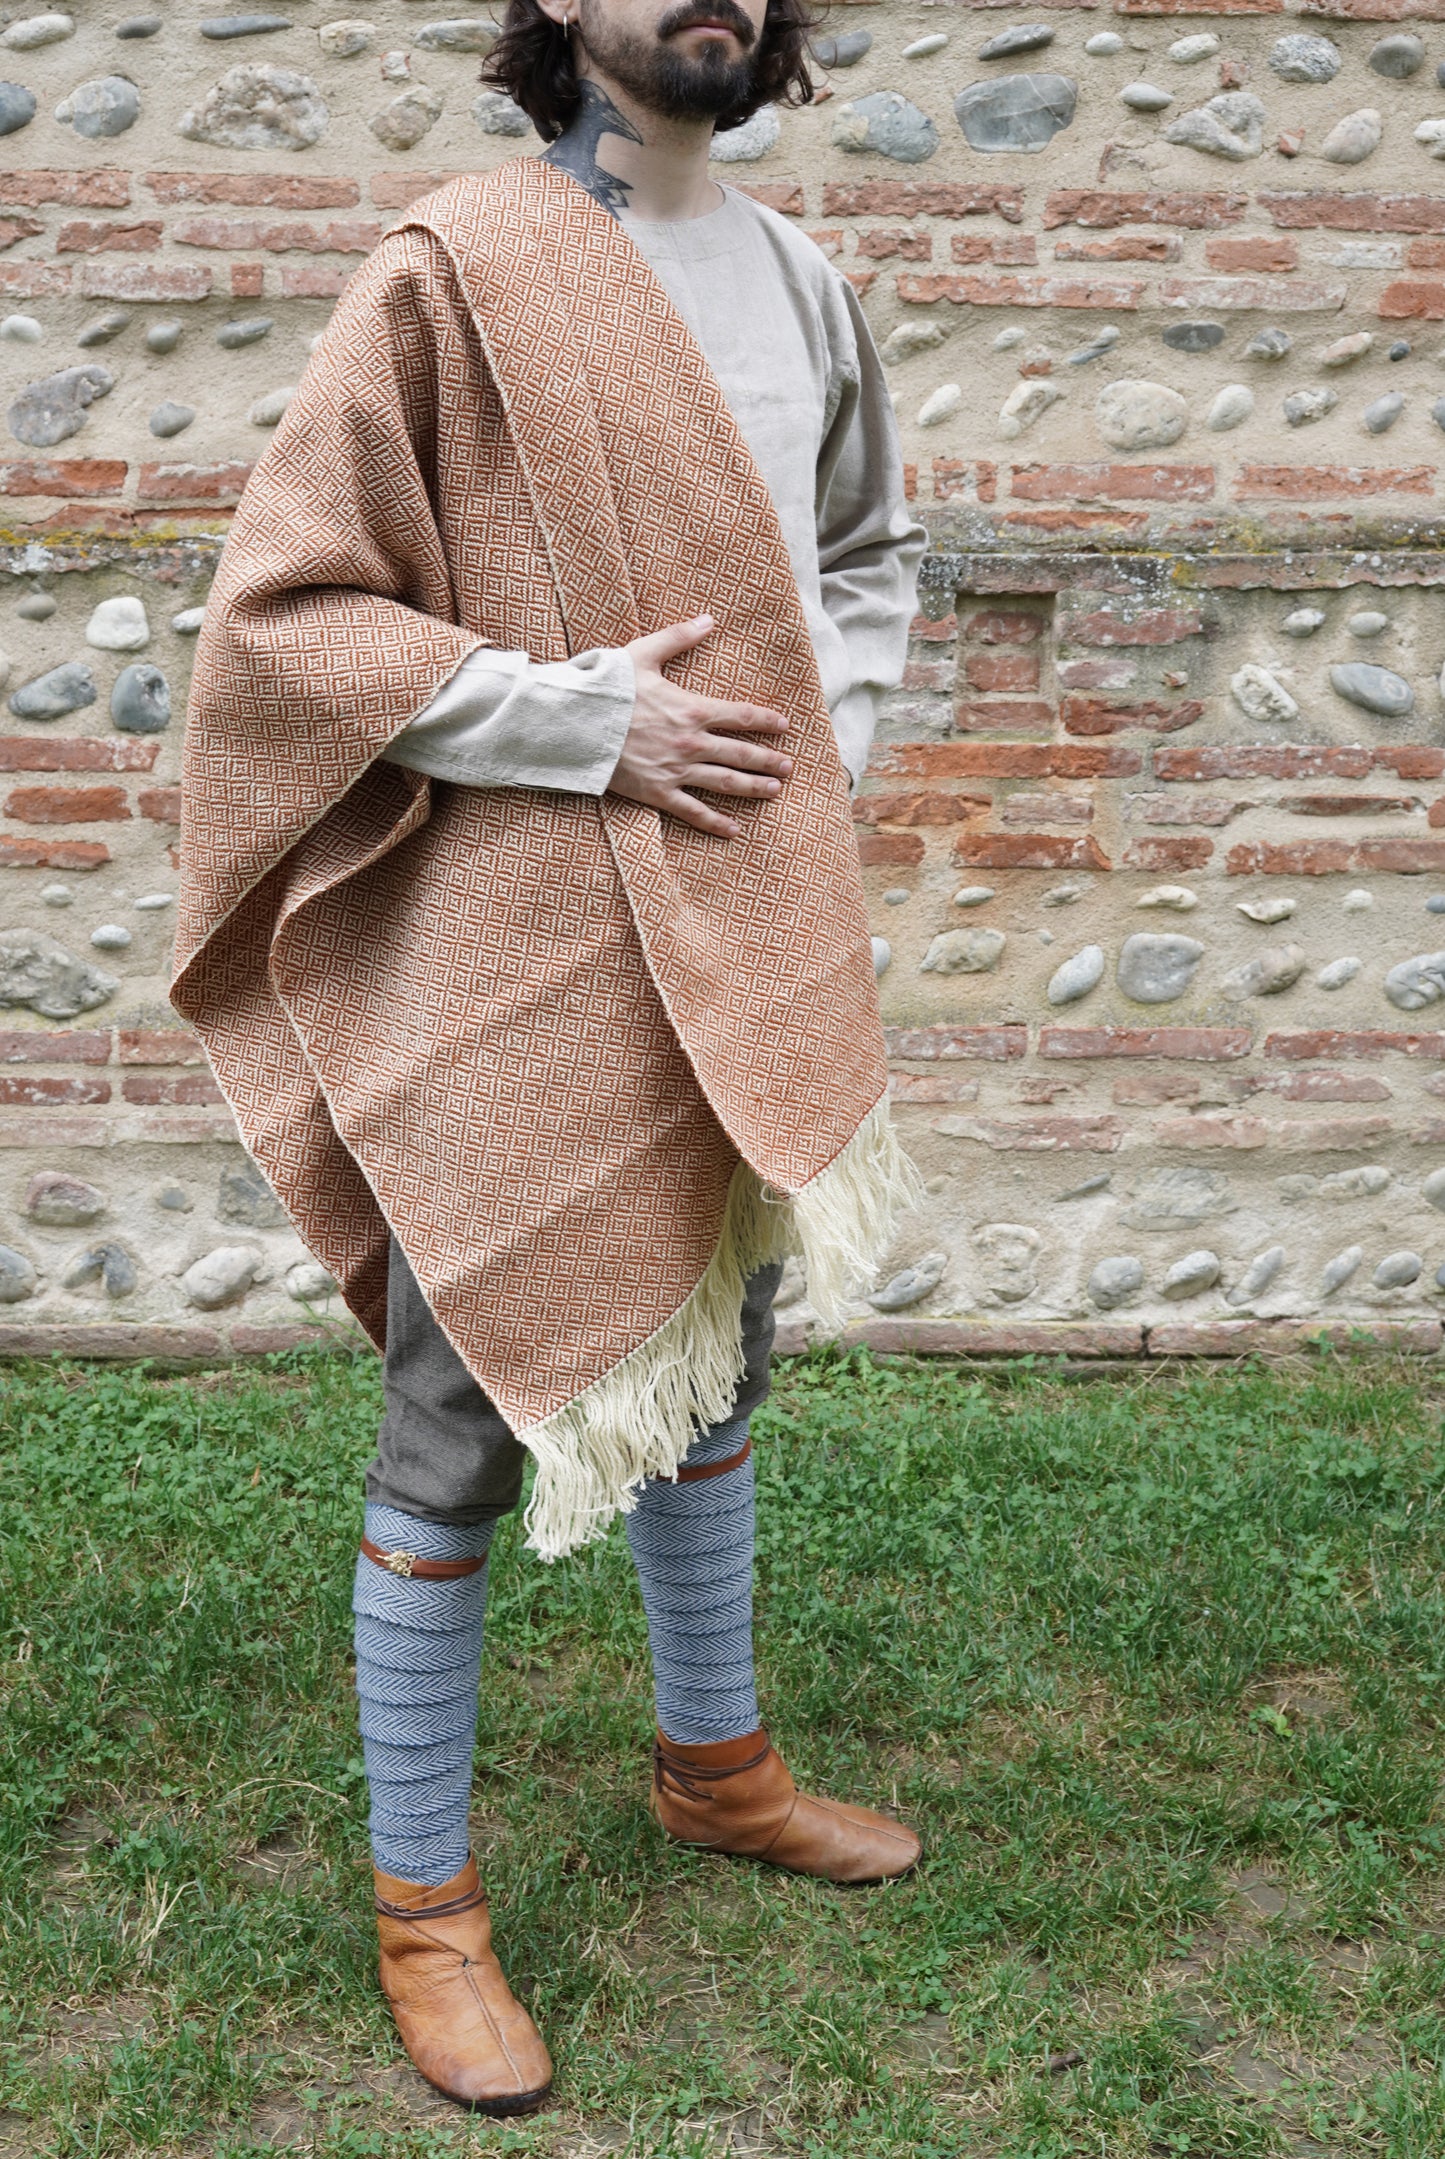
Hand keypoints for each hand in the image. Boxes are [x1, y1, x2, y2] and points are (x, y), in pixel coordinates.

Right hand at [608, 614, 791, 837]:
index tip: (784, 726)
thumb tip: (708, 619)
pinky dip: (715, 822)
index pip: (742, 715)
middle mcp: (691, 742)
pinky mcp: (658, 792)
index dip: (767, 721)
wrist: (577, 725)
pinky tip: (734, 829)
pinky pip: (693, 811)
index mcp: (692, 709)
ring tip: (774, 790)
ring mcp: (677, 770)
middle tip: (789, 766)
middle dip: (769, 760)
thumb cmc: (607, 688)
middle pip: (741, 753)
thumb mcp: (643, 654)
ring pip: (726, 783)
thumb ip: (678, 637)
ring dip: (754, 787)